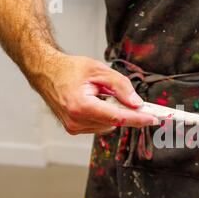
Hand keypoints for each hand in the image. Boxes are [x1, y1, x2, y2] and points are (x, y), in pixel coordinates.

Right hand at [32, 53, 157, 134]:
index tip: (153, 119)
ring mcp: (74, 127)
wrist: (45, 72)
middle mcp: (76, 121)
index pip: (117, 117)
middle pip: (114, 121)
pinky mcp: (74, 129)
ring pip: (108, 124)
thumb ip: (121, 86)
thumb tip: (137, 103)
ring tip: (100, 94)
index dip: (138, 118)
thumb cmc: (69, 69)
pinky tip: (95, 102)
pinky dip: (104, 115)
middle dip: (124, 110)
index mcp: (80, 106)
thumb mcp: (99, 70)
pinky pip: (100, 125)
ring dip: (112, 111)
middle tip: (128, 97)